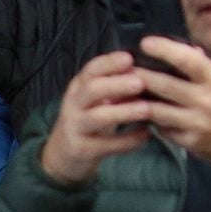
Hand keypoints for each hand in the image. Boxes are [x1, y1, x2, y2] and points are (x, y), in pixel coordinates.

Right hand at [38, 49, 152, 186]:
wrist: (63, 153)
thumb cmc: (89, 118)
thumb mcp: (96, 98)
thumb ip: (116, 85)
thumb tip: (148, 71)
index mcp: (79, 86)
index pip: (91, 69)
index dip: (109, 63)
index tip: (130, 58)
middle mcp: (74, 104)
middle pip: (92, 90)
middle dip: (117, 85)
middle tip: (140, 83)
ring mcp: (75, 127)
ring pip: (97, 117)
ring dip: (123, 112)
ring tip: (146, 109)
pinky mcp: (81, 150)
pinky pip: (105, 145)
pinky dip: (127, 140)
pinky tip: (146, 135)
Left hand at [136, 38, 210, 173]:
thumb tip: (191, 51)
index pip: (187, 59)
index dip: (164, 49)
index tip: (146, 43)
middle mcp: (205, 101)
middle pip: (163, 85)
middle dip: (139, 74)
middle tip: (123, 67)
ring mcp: (196, 123)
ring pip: (156, 110)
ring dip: (137, 100)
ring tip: (124, 91)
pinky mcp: (190, 142)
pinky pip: (163, 129)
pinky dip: (152, 121)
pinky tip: (142, 114)